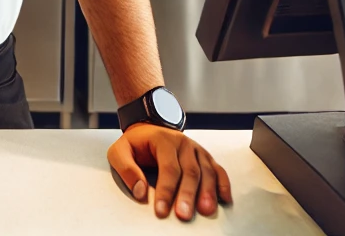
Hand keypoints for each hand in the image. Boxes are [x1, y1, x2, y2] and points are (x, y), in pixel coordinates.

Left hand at [107, 124, 231, 220]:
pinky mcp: (204, 156)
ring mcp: (195, 149)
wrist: (149, 128)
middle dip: (187, 195)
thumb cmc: (136, 143)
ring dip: (208, 192)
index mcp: (162, 139)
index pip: (168, 168)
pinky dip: (223, 184)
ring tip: (205, 210)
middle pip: (190, 171)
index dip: (166, 191)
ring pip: (206, 171)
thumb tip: (139, 191)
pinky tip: (224, 199)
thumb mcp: (120, 151)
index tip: (162, 211)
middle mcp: (182, 142)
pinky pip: (217, 169)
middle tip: (184, 215)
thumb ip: (126, 169)